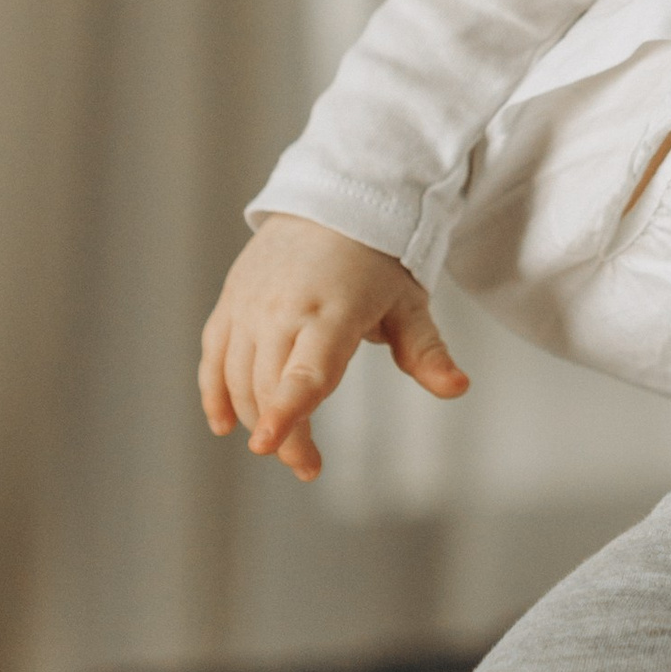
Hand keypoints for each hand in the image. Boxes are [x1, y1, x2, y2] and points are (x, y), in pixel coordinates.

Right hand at [198, 212, 468, 481]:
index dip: (286, 412)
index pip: (305, 371)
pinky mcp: (230, 303)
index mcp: (333, 312)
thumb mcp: (410, 303)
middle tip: (307, 465)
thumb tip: (458, 388)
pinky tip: (225, 424)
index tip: (270, 446)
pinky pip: (212, 357)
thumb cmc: (378, 260)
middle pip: (268, 387)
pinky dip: (214, 394)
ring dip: (255, 419)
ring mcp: (250, 305)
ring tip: (285, 445)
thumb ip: (427, 352)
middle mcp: (283, 309)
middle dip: (284, 436)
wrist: (331, 205)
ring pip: (238, 379)